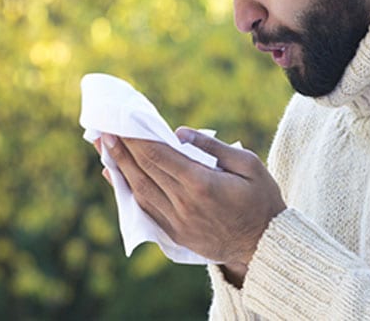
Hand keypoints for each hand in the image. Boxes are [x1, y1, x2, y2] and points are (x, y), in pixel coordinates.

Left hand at [98, 127, 285, 280]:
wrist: (266, 246)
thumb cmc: (262, 199)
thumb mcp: (249, 165)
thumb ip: (213, 147)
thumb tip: (180, 133)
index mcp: (202, 184)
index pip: (159, 156)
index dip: (136, 139)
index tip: (120, 124)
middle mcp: (184, 204)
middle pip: (144, 172)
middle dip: (122, 149)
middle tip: (103, 131)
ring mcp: (178, 222)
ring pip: (140, 191)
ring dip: (119, 168)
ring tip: (104, 149)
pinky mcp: (176, 235)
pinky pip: (145, 210)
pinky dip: (128, 192)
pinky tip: (117, 177)